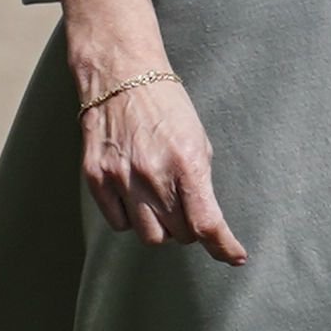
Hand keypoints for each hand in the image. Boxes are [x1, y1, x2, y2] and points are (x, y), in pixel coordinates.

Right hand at [73, 65, 246, 264]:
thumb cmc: (166, 105)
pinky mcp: (96, 179)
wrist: (120, 75)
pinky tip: (135, 197)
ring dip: (162, 227)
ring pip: (150, 236)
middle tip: (186, 206)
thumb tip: (206, 222)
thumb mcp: (198, 139)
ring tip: (160, 201)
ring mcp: (121, 178)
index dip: (223, 247)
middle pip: (180, 234)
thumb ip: (201, 183)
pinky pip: (120, 224)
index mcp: (186, 162)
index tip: (234, 256)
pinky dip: (132, 218)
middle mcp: (152, 175)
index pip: (206, 223)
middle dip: (189, 227)